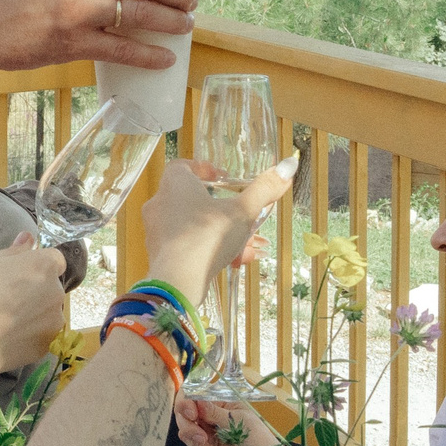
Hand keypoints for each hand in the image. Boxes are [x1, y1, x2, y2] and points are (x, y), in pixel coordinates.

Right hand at [0, 235, 69, 393]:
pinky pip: (40, 335)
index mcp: (44, 266)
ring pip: (47, 313)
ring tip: (4, 322)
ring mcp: (54, 321)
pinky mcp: (46, 346)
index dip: (38, 265)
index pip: (55, 259)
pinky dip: (28, 335)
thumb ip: (13, 251)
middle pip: (51, 287)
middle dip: (36, 290)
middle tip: (6, 298)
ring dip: (34, 314)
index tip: (19, 273)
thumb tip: (29, 238)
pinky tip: (6, 338)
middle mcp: (56, 292)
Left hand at [141, 155, 297, 310]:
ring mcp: (156, 230)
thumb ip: (265, 188)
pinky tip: (233, 261)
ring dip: (222, 234)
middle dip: (225, 211)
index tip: (224, 179)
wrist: (178, 281)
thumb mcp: (243, 211)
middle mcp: (159, 202)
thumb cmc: (208, 236)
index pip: (184, 166)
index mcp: (174, 183)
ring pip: (194, 226)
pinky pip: (187, 245)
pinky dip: (209, 250)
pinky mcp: (158, 253)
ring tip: (247, 248)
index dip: (205, 170)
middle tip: (245, 219)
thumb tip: (288, 165)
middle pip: (195, 199)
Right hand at [172, 396, 276, 445]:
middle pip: (183, 415)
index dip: (186, 402)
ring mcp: (204, 433)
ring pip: (187, 435)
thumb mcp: (239, 421)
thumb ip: (215, 413)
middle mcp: (207, 416)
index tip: (191, 413)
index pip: (193, 395)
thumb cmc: (257, 437)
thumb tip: (197, 401)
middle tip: (202, 438)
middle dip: (189, 427)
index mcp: (217, 402)